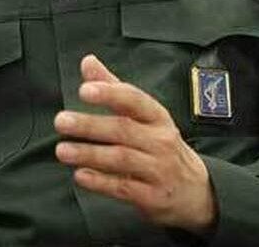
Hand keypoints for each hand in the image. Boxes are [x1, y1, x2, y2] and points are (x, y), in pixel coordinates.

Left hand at [53, 54, 216, 234]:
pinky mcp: (153, 196)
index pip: (134, 100)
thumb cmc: (160, 145)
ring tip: (62, 150)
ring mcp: (159, 169)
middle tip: (61, 121)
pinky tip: (80, 176)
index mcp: (157, 117)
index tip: (84, 90)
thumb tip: (88, 61)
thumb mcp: (144, 116)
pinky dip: (101, 182)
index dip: (109, 93)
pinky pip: (124, 187)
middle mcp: (160, 141)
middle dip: (89, 125)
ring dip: (89, 154)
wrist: (197, 190)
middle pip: (123, 129)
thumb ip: (114, 88)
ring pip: (121, 158)